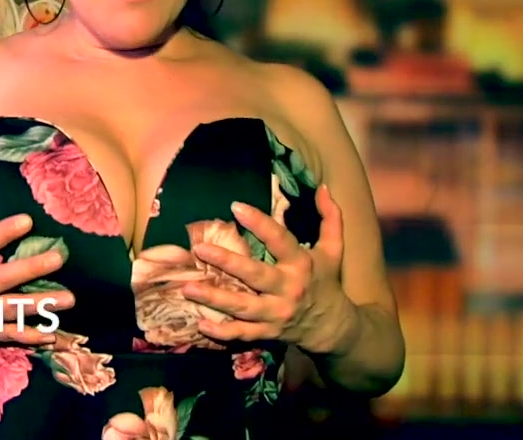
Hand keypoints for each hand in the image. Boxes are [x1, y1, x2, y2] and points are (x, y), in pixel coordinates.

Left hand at [183, 185, 352, 353]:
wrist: (332, 326)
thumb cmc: (326, 281)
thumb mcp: (334, 249)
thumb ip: (331, 217)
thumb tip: (322, 187)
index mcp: (301, 264)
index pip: (279, 240)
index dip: (259, 223)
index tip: (235, 206)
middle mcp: (288, 289)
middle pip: (255, 275)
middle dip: (227, 262)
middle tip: (199, 249)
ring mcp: (276, 313)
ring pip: (243, 307)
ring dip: (215, 298)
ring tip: (188, 288)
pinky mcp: (268, 332)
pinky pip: (243, 334)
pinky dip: (222, 333)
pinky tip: (201, 324)